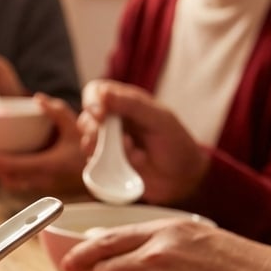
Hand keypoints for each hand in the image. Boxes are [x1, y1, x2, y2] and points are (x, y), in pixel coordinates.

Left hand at [0, 95, 85, 194]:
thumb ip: (56, 111)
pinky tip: (8, 165)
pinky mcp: (46, 188)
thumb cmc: (91, 150)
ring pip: (13, 184)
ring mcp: (44, 186)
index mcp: (48, 165)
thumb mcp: (75, 126)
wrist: (107, 173)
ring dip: (0, 172)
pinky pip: (22, 185)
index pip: (12, 164)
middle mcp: (43, 179)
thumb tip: (39, 98)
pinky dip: (11, 176)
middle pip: (7, 177)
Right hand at [79, 80, 210, 203]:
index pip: (96, 92)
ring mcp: (107, 144)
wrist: (184, 178)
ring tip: (132, 154)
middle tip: (116, 140)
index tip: (100, 115)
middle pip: (86, 119)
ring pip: (87, 142)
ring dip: (105, 150)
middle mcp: (112, 122)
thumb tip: (103, 93)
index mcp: (124, 102)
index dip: (92, 101)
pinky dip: (108, 166)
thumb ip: (132, 104)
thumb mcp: (160, 119)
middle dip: (96, 131)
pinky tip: (130, 166)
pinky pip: (93, 164)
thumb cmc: (175, 143)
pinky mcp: (106, 165)